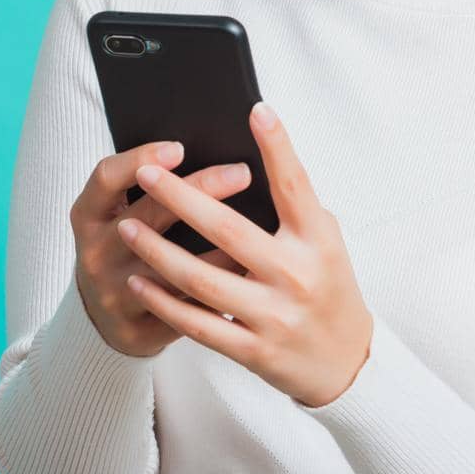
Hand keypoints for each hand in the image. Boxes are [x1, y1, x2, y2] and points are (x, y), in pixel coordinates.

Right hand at [70, 140, 256, 357]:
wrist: (104, 318)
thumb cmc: (123, 250)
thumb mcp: (119, 215)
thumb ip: (150, 190)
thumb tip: (211, 150)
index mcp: (88, 216)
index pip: (106, 177)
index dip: (140, 158)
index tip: (180, 146)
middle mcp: (96, 253)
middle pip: (147, 215)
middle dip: (198, 189)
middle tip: (242, 172)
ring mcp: (114, 294)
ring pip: (171, 267)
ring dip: (218, 246)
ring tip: (260, 226)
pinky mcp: (137, 329)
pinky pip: (186, 309)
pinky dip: (219, 288)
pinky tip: (249, 273)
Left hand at [112, 102, 373, 407]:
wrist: (346, 362)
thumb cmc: (327, 285)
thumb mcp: (325, 240)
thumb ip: (293, 207)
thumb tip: (247, 159)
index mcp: (317, 240)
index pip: (295, 186)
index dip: (278, 146)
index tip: (255, 111)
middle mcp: (296, 275)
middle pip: (229, 230)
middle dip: (181, 198)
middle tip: (146, 173)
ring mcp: (273, 315)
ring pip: (202, 279)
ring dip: (158, 252)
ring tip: (128, 227)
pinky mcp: (254, 350)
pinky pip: (199, 324)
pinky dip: (165, 302)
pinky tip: (140, 281)